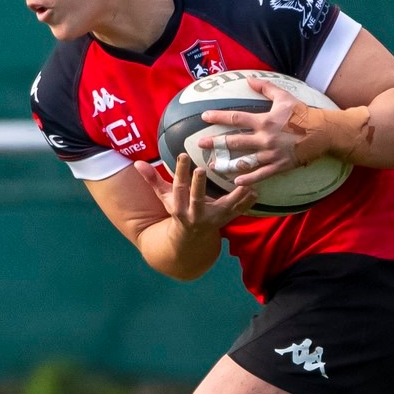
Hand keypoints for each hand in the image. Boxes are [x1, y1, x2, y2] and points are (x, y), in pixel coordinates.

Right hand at [133, 154, 257, 231]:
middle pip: (197, 198)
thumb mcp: (165, 197)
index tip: (182, 155)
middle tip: (202, 169)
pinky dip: (247, 203)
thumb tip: (137, 163)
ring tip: (242, 182)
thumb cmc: (177, 211)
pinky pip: (238, 211)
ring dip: (234, 195)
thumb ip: (153, 179)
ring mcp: (212, 219)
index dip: (180, 172)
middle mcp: (195, 214)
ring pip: (223, 206)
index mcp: (179, 206)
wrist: (191, 238)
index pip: (178, 187)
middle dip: (199, 185)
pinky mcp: (225, 220)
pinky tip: (256, 191)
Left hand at [198, 80, 333, 186]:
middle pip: (235, 141)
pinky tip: (236, 182)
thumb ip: (265, 88)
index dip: (219, 117)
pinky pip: (261, 174)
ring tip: (214, 166)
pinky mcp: (279, 166)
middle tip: (200, 144)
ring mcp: (271, 154)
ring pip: (245, 161)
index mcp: (264, 121)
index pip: (236, 117)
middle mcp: (265, 138)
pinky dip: (248, 179)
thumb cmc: (302, 113)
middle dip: (216, 142)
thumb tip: (249, 79)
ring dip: (227, 164)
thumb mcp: (284, 97)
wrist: (322, 132)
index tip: (204, 117)